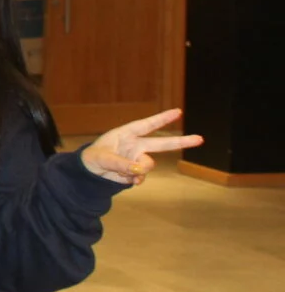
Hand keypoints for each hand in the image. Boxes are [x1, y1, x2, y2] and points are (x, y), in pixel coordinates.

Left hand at [81, 109, 198, 186]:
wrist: (89, 172)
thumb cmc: (93, 157)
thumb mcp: (103, 158)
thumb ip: (122, 164)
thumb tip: (140, 170)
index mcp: (127, 134)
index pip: (147, 125)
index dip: (162, 119)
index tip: (178, 112)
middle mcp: (136, 145)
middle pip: (162, 143)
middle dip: (181, 141)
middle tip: (200, 139)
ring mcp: (138, 158)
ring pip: (149, 165)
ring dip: (139, 170)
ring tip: (123, 171)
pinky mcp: (137, 171)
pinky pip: (142, 176)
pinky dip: (136, 179)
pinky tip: (127, 179)